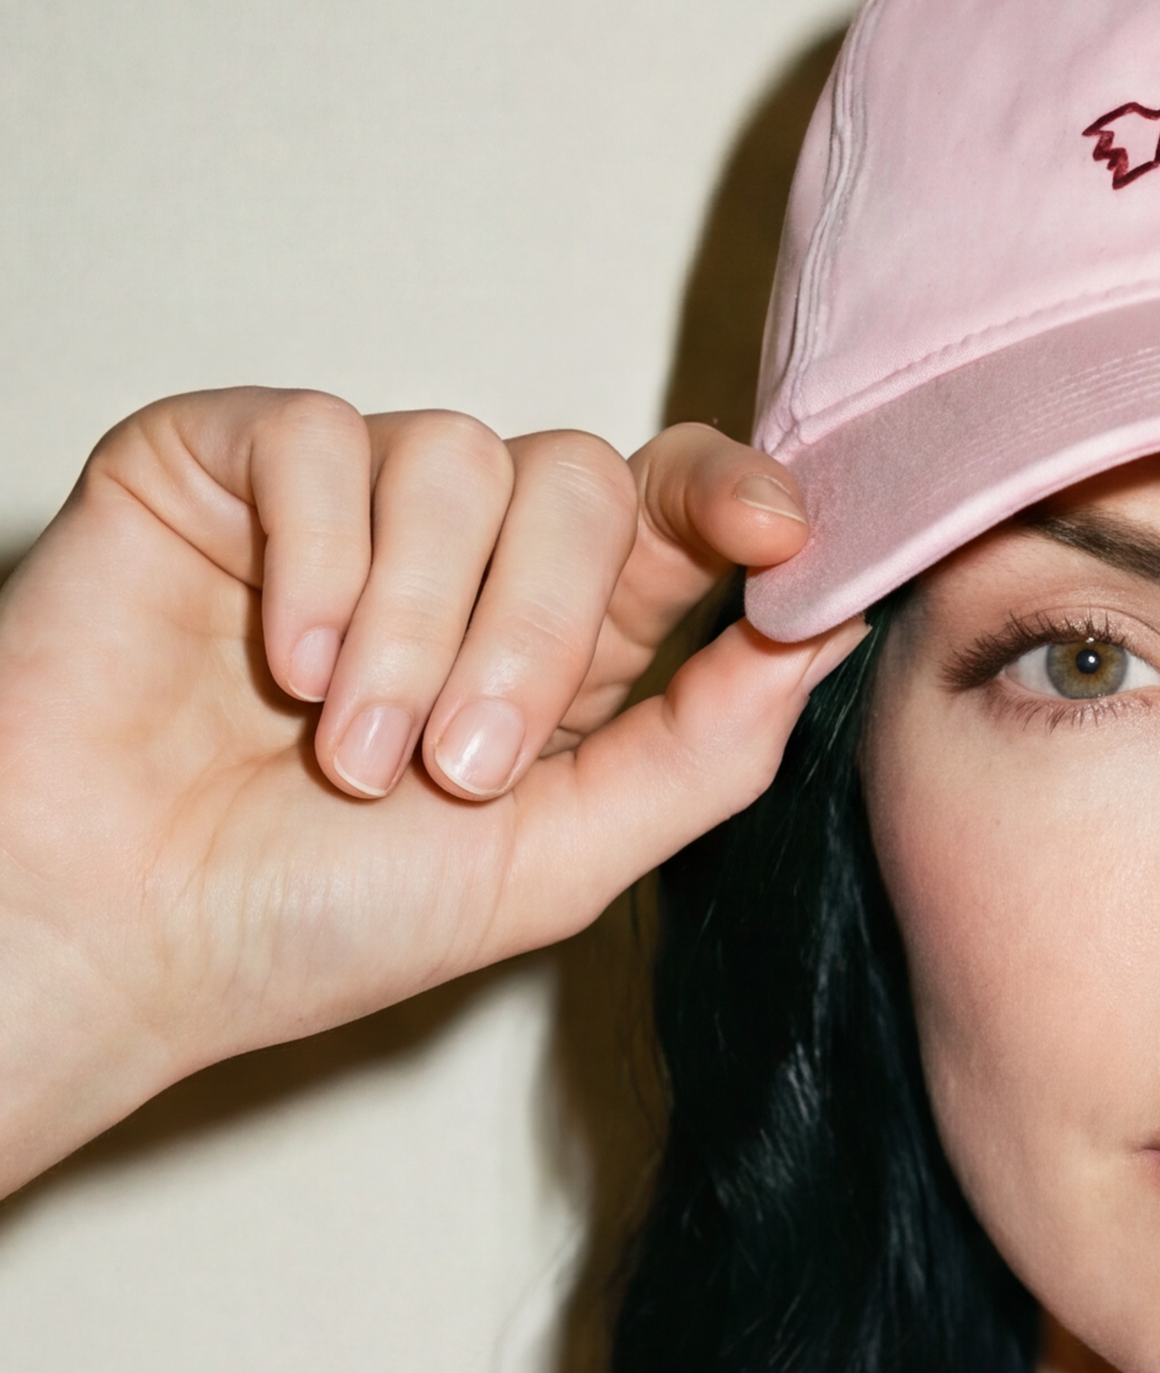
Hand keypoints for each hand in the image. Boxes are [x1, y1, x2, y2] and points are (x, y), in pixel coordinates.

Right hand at [0, 389, 861, 1189]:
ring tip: (346, 748)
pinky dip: (317, 565)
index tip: (776, 533)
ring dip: (416, 623)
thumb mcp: (558, 858)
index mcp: (565, 636)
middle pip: (583, 482)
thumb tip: (833, 631)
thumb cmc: (315, 916)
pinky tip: (275, 666)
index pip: (680, 512)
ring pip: (459, 458)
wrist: (112, 932)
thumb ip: (707, 747)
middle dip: (538, 632)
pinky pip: (324, 440)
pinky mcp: (228, 459)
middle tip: (458, 766)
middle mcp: (469, 551)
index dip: (736, 498)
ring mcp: (348, 497)